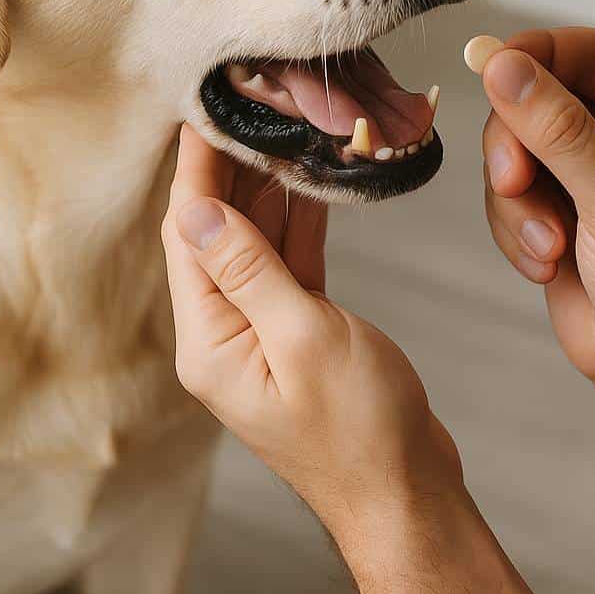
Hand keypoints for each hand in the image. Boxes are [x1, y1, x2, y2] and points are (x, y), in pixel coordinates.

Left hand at [161, 125, 462, 532]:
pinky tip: (310, 179)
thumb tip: (196, 208)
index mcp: (209, 341)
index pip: (189, 234)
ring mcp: (262, 333)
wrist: (405, 491)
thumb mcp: (304, 339)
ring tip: (279, 125)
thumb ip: (249, 269)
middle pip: (217, 231)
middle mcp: (225, 334)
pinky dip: (299, 220)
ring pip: (255, 240)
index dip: (196, 167)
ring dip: (268, 186)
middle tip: (247, 102)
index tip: (203, 108)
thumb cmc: (360, 431)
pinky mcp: (300, 332)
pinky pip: (289, 262)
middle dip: (230, 165)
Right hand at [478, 28, 594, 393]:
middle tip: (516, 185)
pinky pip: (504, 190)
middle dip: (518, 149)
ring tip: (550, 247)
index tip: (486, 73)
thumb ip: (559, 129)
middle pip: (534, 94)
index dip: (532, 57)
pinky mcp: (555, 202)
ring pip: (510, 145)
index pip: (586, 50)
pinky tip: (547, 264)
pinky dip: (514, 228)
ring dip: (517, 202)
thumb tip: (502, 64)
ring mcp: (587, 164)